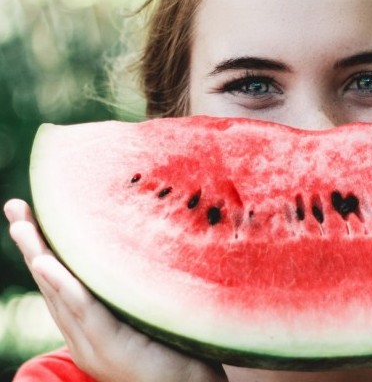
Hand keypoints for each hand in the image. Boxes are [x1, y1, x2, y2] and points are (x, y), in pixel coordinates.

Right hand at [4, 199, 226, 381]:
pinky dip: (64, 286)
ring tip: (21, 226)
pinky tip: (45, 263)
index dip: (41, 248)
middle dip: (31, 244)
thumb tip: (135, 242)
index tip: (28, 214)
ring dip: (39, 257)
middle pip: (51, 282)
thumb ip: (129, 286)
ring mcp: (92, 342)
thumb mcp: (142, 310)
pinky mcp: (111, 347)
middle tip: (14, 207)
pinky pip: (84, 311)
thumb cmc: (172, 347)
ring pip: (60, 293)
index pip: (59, 280)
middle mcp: (82, 333)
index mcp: (87, 325)